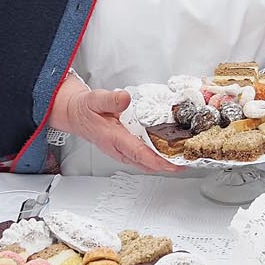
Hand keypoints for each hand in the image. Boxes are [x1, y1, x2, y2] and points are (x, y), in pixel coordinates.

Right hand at [50, 84, 184, 172]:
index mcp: (113, 138)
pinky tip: (169, 152)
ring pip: (146, 162)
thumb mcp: (95, 99)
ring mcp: (123, 150)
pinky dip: (157, 157)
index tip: (172, 164)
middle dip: (167, 165)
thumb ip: (111, 99)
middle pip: (146, 163)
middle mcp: (119, 148)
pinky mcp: (126, 148)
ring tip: (183, 158)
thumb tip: (125, 99)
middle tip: (187, 162)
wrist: (77, 115)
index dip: (157, 160)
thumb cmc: (86, 109)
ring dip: (164, 163)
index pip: (138, 152)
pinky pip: (144, 156)